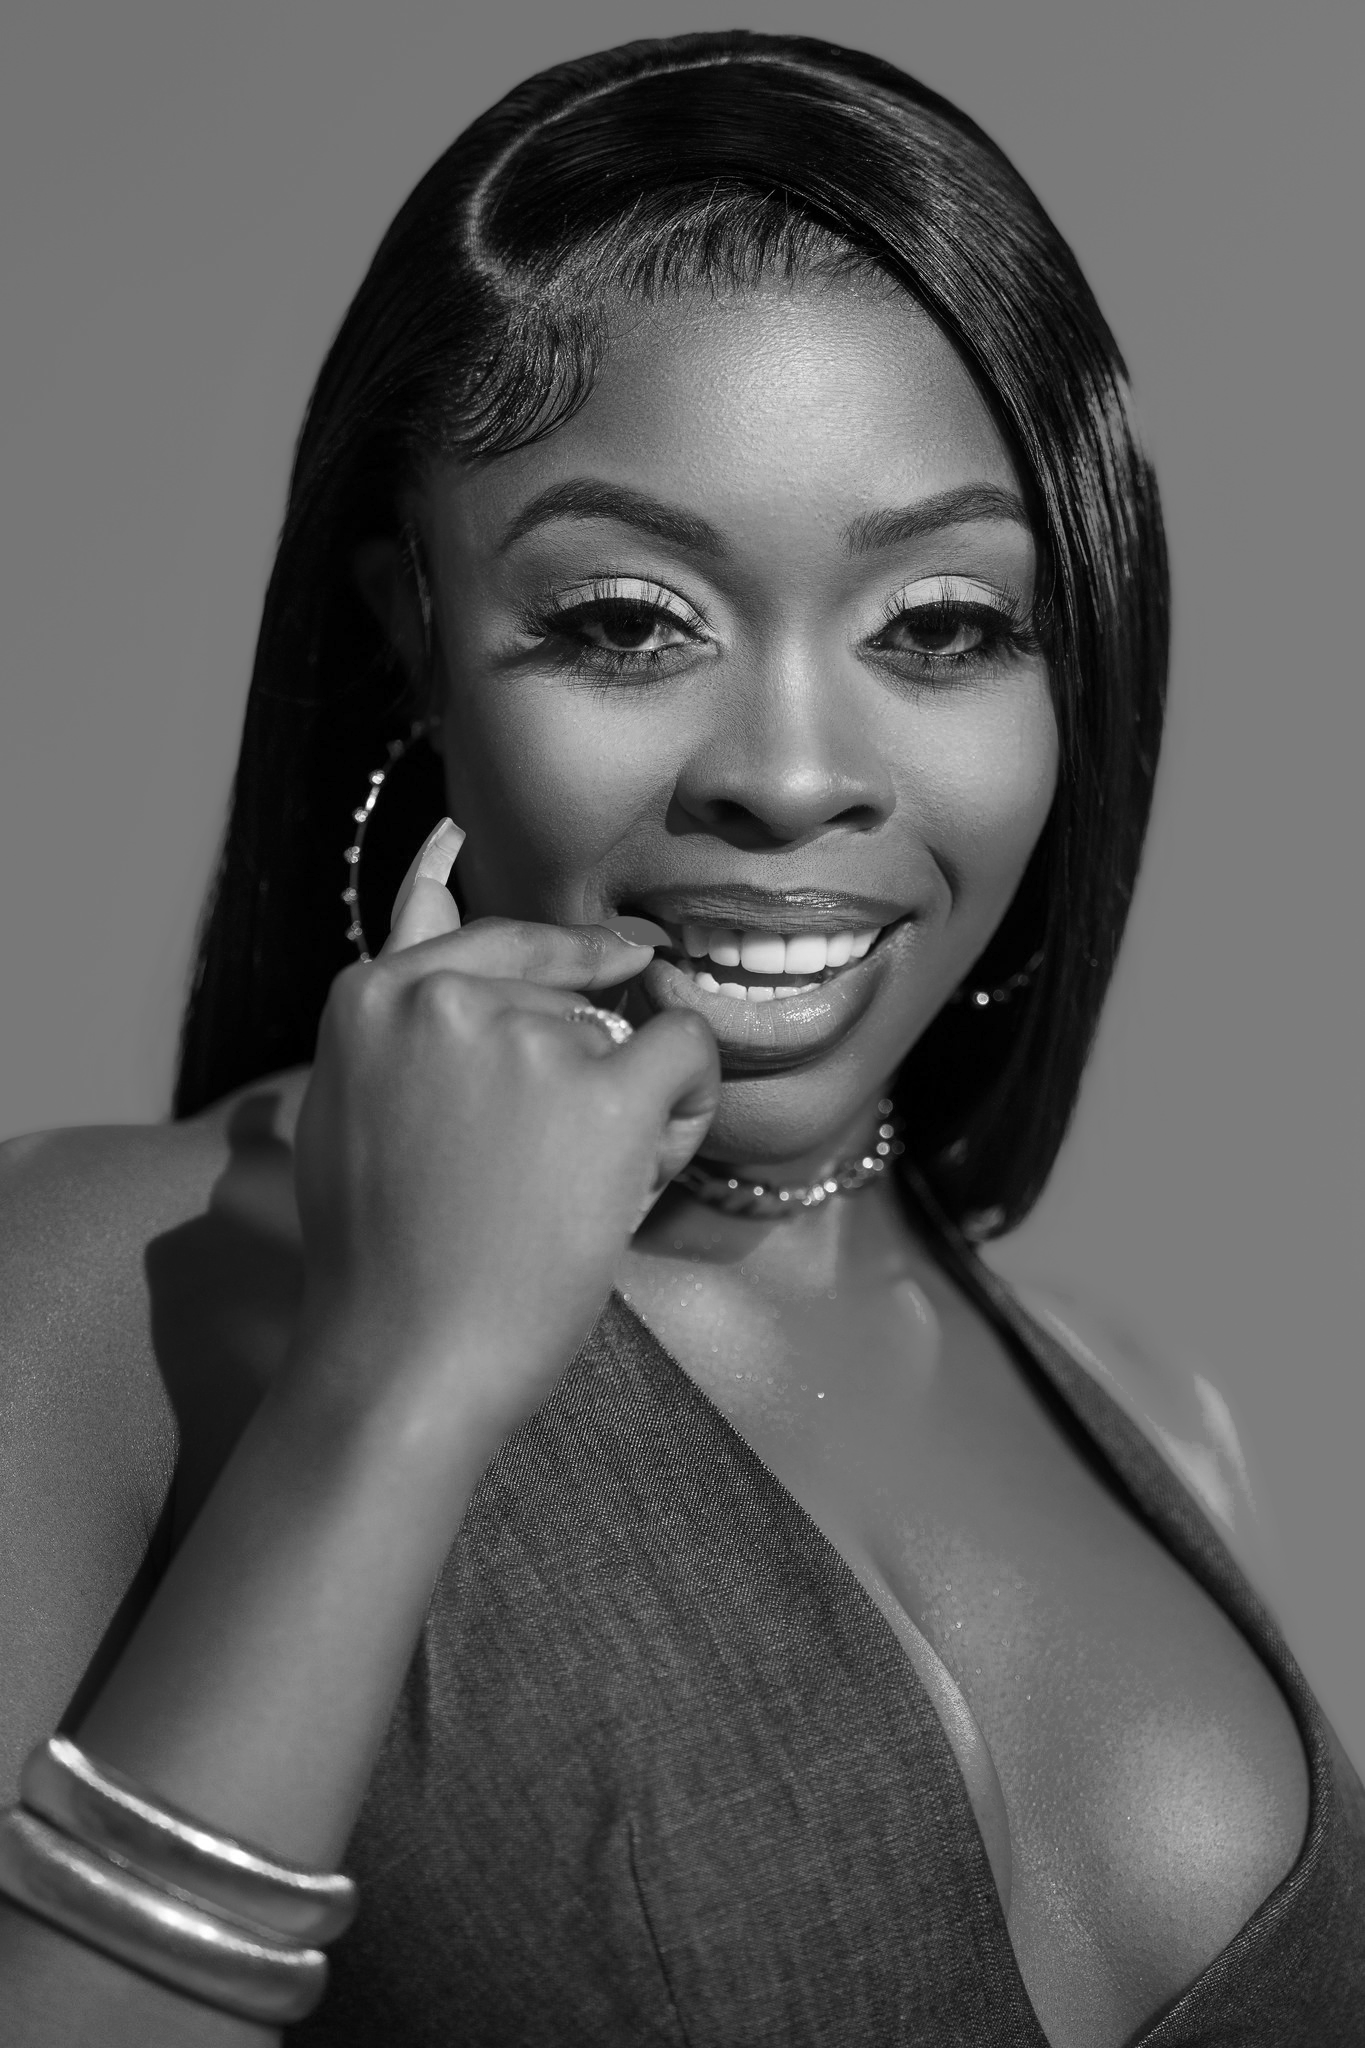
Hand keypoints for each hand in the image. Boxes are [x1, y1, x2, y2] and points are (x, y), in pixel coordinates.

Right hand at [290, 821, 719, 1450]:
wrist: (405, 1356)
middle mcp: (448, 997)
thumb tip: (435, 866)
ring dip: (633, 1106)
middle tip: (545, 1172)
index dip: (560, 955)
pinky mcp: (601, 1091)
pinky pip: (687, 1050)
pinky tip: (660, 1156)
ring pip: (629, 1035)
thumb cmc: (379, 1255)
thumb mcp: (354, 1101)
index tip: (617, 956)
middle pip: (568, 1000)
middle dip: (587, 1071)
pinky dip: (691, 1103)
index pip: (487, 934)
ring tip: (574, 1197)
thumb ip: (406, 1002)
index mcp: (371, 995)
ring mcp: (525, 1038)